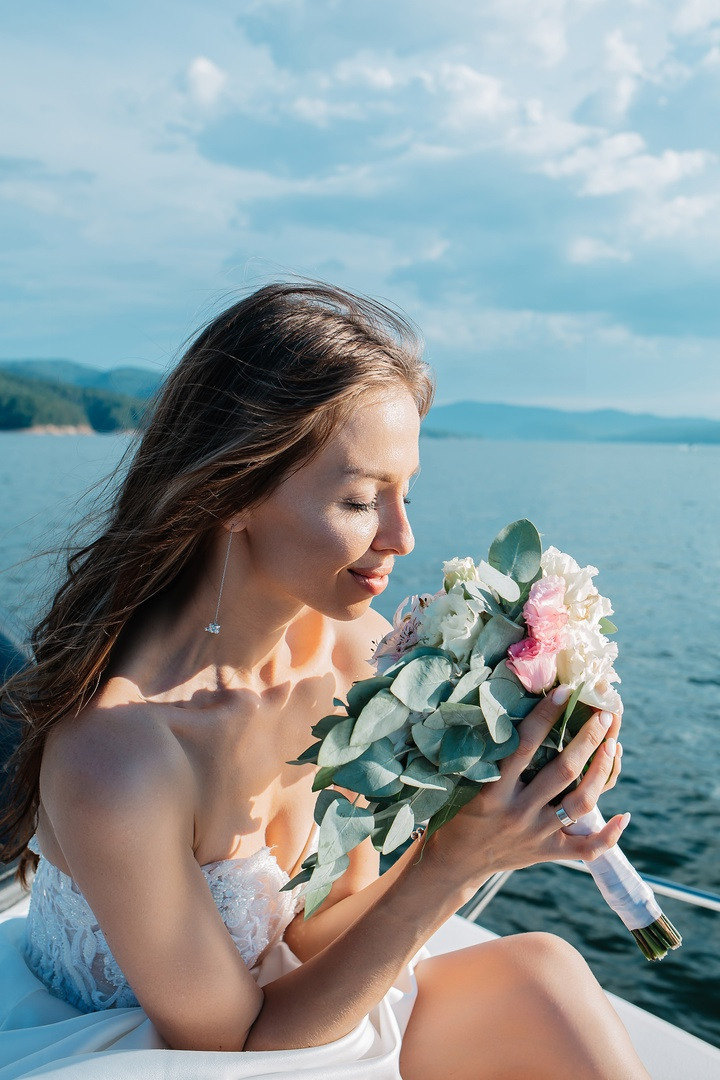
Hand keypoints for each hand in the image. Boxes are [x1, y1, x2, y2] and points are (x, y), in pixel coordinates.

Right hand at [422, 687, 628, 889]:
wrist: (456, 862)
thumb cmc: (459, 811)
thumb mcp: (465, 781)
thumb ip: (489, 755)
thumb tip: (513, 707)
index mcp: (493, 791)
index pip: (524, 745)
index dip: (546, 716)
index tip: (565, 691)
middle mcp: (519, 812)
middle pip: (563, 772)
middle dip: (586, 739)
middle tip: (603, 714)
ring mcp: (537, 834)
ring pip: (581, 804)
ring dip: (601, 772)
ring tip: (613, 745)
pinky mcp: (549, 853)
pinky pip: (587, 848)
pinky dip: (609, 835)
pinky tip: (625, 814)